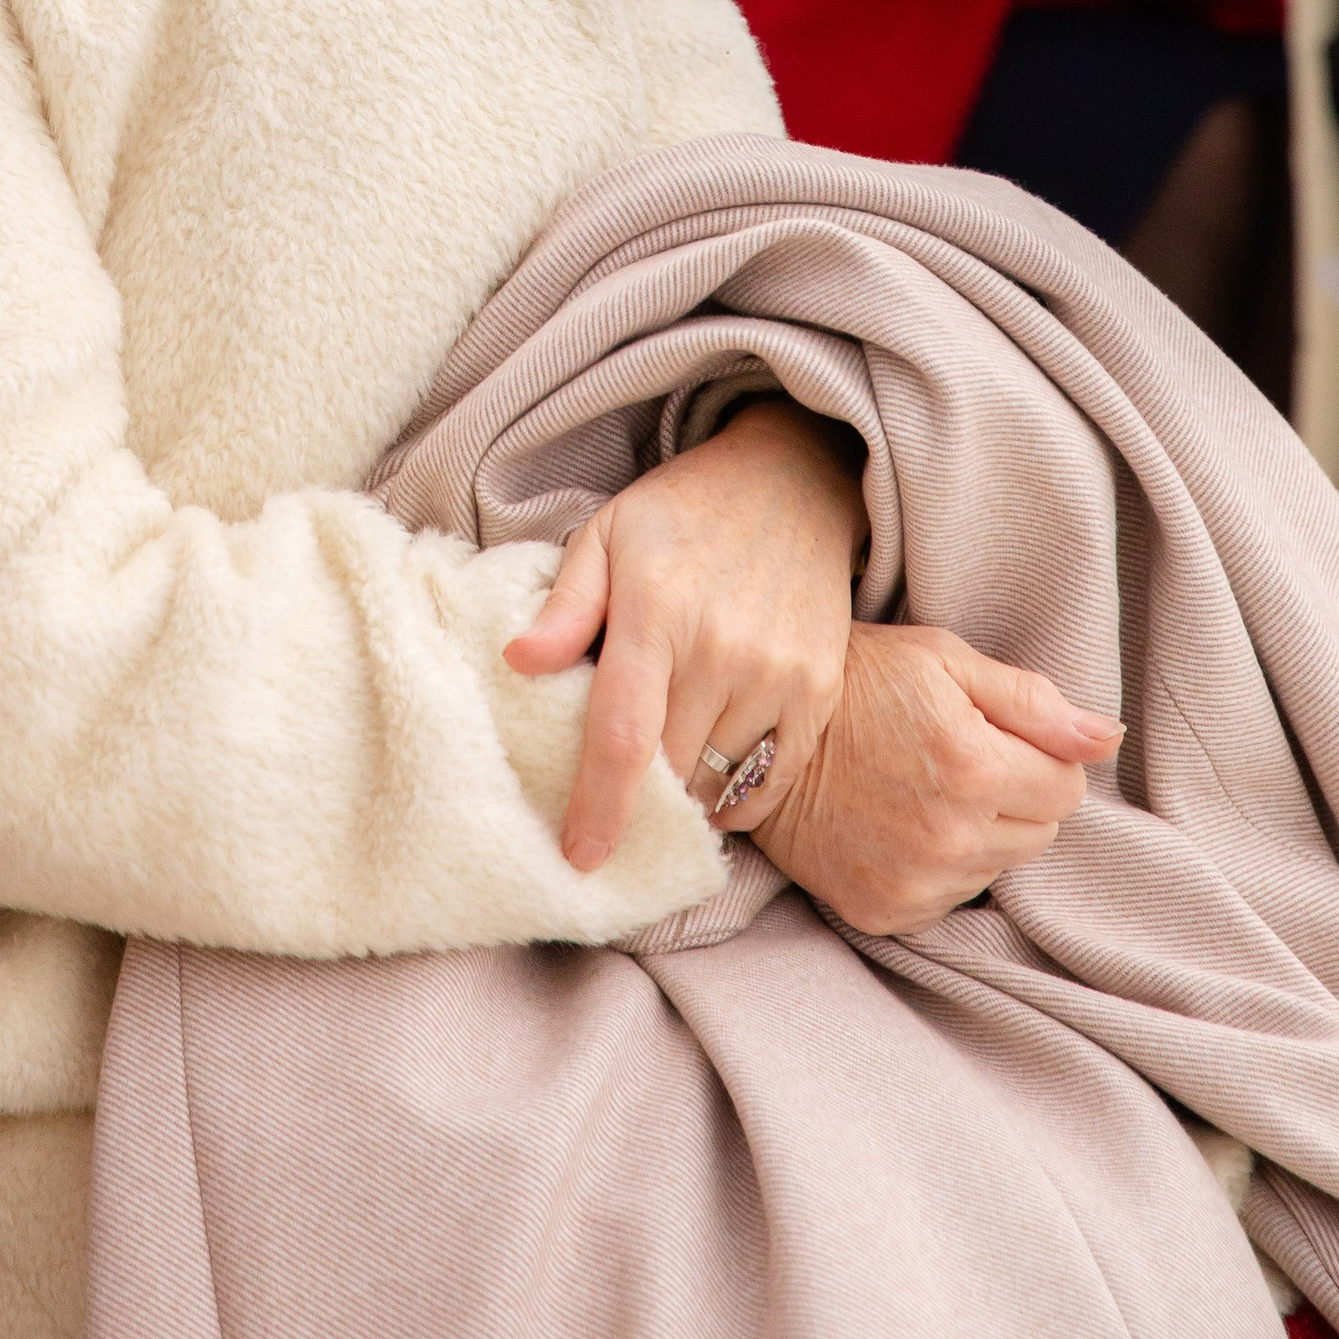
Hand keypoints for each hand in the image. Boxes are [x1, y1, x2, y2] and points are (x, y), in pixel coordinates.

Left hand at [506, 399, 865, 870]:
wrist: (790, 481)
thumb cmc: (681, 512)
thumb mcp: (607, 535)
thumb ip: (565, 605)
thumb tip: (518, 662)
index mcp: (657, 613)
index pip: (623, 736)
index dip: (598, 807)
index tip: (578, 858)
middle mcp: (723, 650)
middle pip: (670, 771)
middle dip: (636, 801)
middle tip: (613, 801)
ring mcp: (780, 673)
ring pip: (720, 780)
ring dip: (686, 793)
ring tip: (663, 774)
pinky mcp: (820, 690)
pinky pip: (774, 780)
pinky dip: (740, 797)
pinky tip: (713, 777)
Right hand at [754, 621, 1119, 934]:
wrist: (755, 734)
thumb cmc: (857, 681)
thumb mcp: (943, 659)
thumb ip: (1032, 701)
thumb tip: (1109, 738)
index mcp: (974, 765)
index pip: (1069, 787)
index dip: (1038, 757)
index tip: (993, 736)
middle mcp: (951, 836)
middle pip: (1039, 833)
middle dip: (1012, 797)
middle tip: (951, 760)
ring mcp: (917, 882)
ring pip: (998, 868)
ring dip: (977, 835)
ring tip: (918, 790)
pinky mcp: (886, 911)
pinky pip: (950, 898)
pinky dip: (936, 867)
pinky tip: (896, 825)